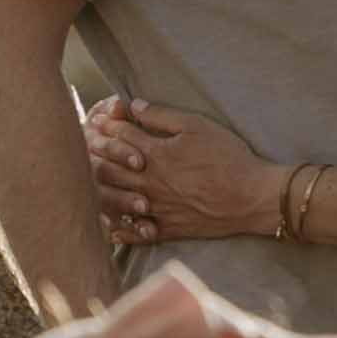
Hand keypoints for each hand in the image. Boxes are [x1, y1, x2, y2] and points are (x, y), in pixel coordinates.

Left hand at [83, 96, 284, 244]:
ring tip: (89, 180)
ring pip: (115, 199)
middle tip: (85, 145)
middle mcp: (150, 182)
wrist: (251, 197)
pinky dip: (120, 230)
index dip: (107, 124)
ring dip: (99, 188)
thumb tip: (136, 106)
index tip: (99, 118)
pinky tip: (110, 226)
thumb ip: (163, 116)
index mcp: (156, 154)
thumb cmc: (228, 157)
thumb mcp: (197, 126)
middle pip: (109, 167)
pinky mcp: (168, 228)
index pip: (121, 136)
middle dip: (95, 153)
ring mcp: (156, 207)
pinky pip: (136, 232)